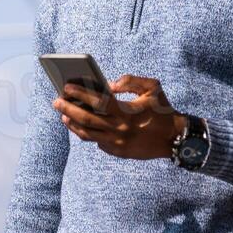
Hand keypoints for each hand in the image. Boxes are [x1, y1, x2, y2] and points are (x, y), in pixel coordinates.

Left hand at [52, 74, 185, 160]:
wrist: (175, 138)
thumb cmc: (163, 110)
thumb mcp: (153, 88)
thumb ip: (131, 80)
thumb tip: (109, 84)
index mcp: (127, 112)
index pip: (97, 101)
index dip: (80, 93)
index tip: (66, 87)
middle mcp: (120, 129)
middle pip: (87, 119)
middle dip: (68, 109)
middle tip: (56, 101)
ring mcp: (118, 143)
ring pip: (88, 134)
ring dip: (73, 124)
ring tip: (63, 115)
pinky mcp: (118, 152)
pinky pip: (97, 142)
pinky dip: (86, 133)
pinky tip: (78, 125)